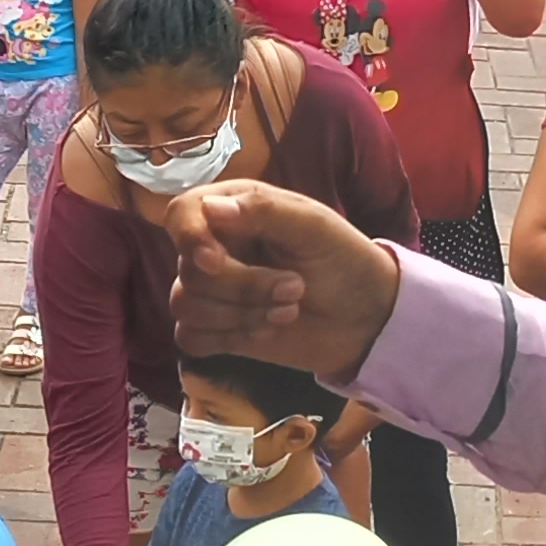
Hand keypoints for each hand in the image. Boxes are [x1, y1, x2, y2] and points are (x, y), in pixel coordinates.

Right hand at [161, 182, 400, 375]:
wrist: (364, 318)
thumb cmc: (344, 261)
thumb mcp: (315, 228)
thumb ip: (265, 213)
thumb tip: (210, 207)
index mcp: (234, 209)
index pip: (181, 214)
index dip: (189, 237)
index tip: (214, 260)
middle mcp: (214, 246)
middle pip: (190, 271)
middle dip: (244, 287)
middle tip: (295, 289)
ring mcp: (211, 291)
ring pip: (186, 305)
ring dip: (241, 315)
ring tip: (288, 310)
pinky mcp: (215, 330)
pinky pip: (190, 337)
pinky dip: (227, 338)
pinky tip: (265, 330)